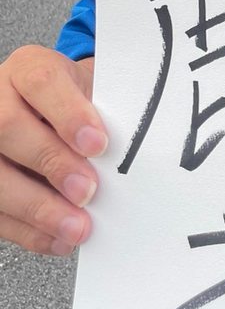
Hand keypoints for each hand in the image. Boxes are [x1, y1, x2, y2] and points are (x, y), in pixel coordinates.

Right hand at [0, 45, 105, 255]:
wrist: (54, 110)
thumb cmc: (77, 101)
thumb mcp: (93, 92)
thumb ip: (105, 113)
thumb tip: (129, 149)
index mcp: (27, 69)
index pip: (41, 82)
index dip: (69, 114)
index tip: (99, 144)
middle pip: (7, 127)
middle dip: (51, 163)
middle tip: (88, 191)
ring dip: (36, 207)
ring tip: (76, 226)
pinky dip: (27, 231)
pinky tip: (58, 239)